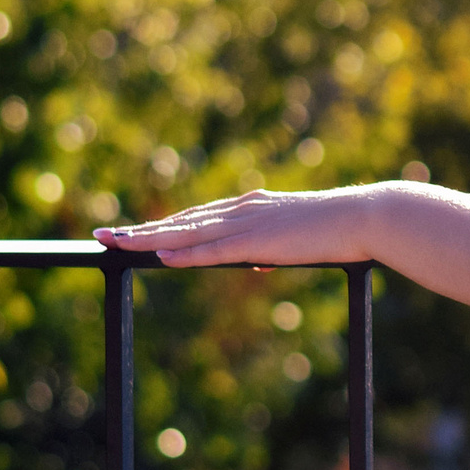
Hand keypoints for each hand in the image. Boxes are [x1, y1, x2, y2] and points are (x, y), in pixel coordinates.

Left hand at [96, 183, 408, 267]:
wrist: (368, 215)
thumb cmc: (341, 229)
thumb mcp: (298, 238)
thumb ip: (273, 247)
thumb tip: (257, 262)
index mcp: (253, 207)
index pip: (196, 216)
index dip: (162, 223)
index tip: (133, 230)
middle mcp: (244, 209)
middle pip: (180, 220)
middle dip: (139, 229)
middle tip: (101, 235)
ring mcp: (250, 224)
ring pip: (187, 231)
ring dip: (147, 237)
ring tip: (114, 243)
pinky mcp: (259, 241)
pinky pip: (214, 249)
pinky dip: (185, 252)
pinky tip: (160, 256)